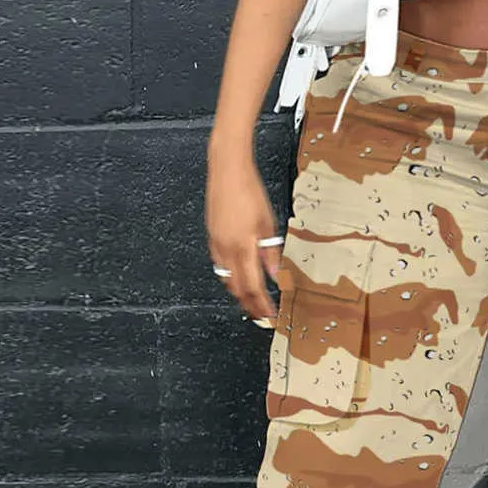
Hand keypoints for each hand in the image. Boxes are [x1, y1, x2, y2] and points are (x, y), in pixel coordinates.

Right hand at [205, 146, 280, 322]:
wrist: (226, 170)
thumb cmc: (249, 191)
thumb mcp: (268, 223)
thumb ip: (270, 252)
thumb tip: (275, 274)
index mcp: (243, 247)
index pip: (254, 287)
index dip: (262, 305)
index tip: (271, 315)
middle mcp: (226, 250)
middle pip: (237, 289)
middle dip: (250, 306)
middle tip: (262, 316)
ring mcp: (216, 245)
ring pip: (226, 280)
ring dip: (239, 295)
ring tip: (251, 304)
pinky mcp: (211, 238)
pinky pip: (220, 267)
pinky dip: (230, 279)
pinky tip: (238, 280)